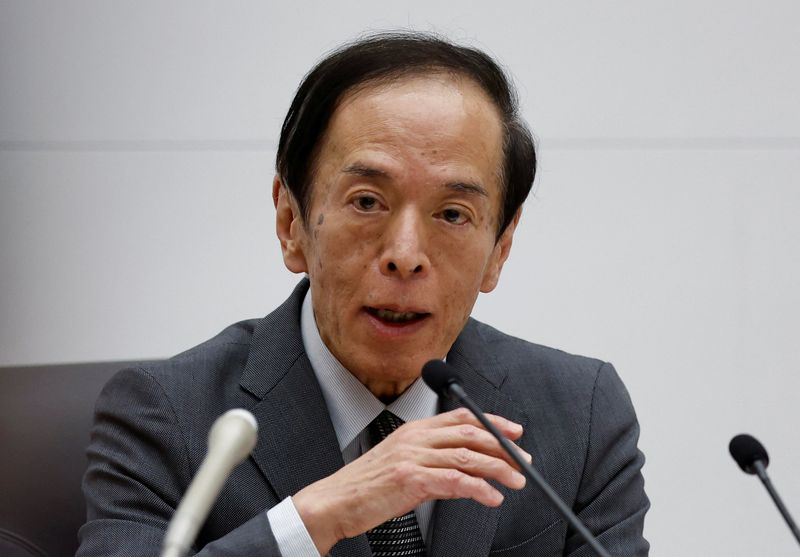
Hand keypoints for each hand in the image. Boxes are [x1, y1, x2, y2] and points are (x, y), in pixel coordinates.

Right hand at [292, 408, 530, 554]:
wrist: (335, 502)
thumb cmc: (367, 486)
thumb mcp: (402, 463)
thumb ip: (432, 460)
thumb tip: (465, 471)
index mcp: (414, 429)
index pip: (461, 417)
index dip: (492, 422)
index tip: (514, 432)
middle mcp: (416, 438)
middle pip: (470, 434)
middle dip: (503, 447)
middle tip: (524, 461)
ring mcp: (413, 457)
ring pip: (467, 457)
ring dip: (498, 469)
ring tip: (517, 481)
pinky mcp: (411, 479)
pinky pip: (455, 481)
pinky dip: (479, 489)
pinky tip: (492, 498)